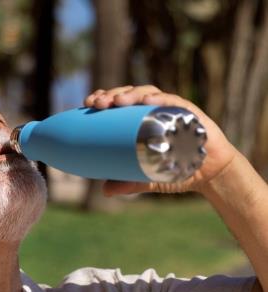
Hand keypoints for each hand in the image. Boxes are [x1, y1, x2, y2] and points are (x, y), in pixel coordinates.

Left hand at [84, 85, 239, 195]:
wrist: (210, 174)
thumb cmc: (177, 170)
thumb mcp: (148, 178)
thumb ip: (128, 183)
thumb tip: (105, 191)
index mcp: (141, 120)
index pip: (119, 103)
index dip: (104, 98)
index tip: (88, 102)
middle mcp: (154, 110)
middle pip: (129, 94)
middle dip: (111, 94)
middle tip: (97, 103)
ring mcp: (172, 109)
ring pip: (148, 93)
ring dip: (131, 94)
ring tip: (117, 101)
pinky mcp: (190, 113)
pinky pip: (174, 102)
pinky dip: (160, 100)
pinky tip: (147, 101)